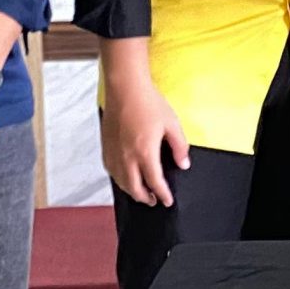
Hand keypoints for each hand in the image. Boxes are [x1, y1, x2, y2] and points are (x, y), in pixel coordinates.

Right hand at [103, 66, 188, 206]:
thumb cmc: (147, 102)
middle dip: (145, 198)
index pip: (155, 182)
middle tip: (153, 201)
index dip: (162, 194)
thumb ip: (179, 147)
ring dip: (131, 191)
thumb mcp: (172, 124)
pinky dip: (119, 179)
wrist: (125, 88)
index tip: (167, 201)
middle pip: (135, 188)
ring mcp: (114, 152)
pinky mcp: (106, 146)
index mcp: (145, 152)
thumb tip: (183, 164)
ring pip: (120, 181)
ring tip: (140, 192)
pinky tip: (124, 177)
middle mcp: (127, 156)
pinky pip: (111, 170)